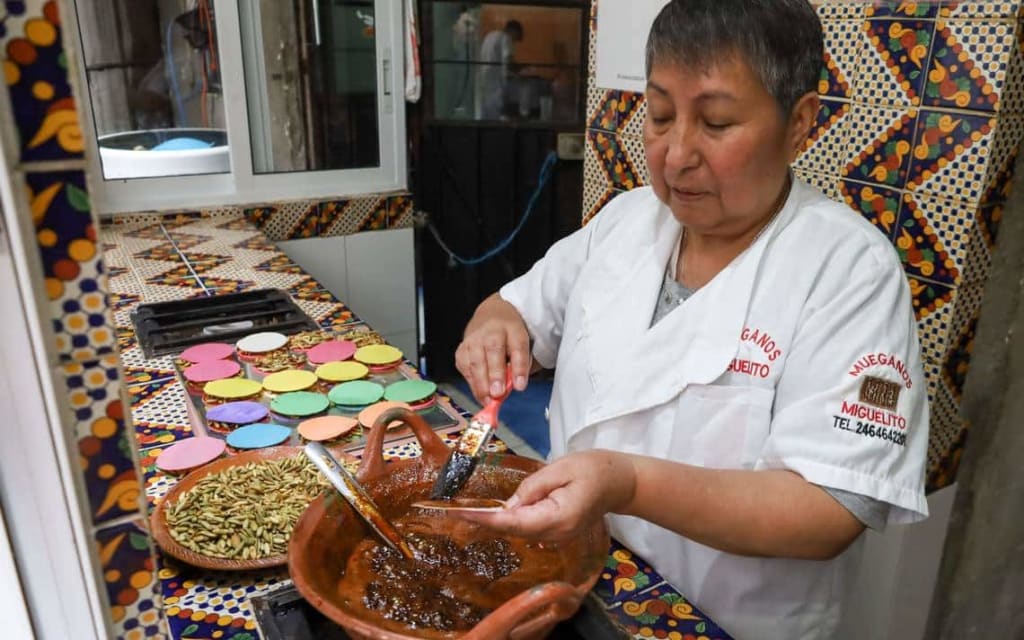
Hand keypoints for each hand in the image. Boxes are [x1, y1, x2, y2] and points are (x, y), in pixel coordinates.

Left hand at [452, 450, 636, 540]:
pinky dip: (510, 521)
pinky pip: (528, 528)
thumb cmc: (593, 468)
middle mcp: (556, 533)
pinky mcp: (557, 531)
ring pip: (519, 530)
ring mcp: (558, 536)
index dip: (486, 520)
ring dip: (495, 522)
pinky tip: (492, 513)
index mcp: (558, 517)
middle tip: (455, 511)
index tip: (461, 515)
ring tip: (467, 512)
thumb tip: (507, 505)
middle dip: (485, 521)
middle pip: (514, 530)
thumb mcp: (560, 469)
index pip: (514, 522)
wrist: (620, 481)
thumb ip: (532, 487)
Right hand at [455, 293, 531, 402]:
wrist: (491, 315)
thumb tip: (515, 386)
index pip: (518, 347)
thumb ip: (521, 364)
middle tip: (498, 394)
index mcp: (512, 329)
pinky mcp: (462, 348)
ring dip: (481, 383)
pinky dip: (471, 382)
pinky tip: (479, 392)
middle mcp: (491, 331)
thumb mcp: (523, 344)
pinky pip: (464, 367)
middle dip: (495, 375)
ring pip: (475, 361)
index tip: (520, 385)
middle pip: (493, 352)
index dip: (519, 367)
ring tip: (488, 400)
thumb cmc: (509, 335)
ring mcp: (473, 339)